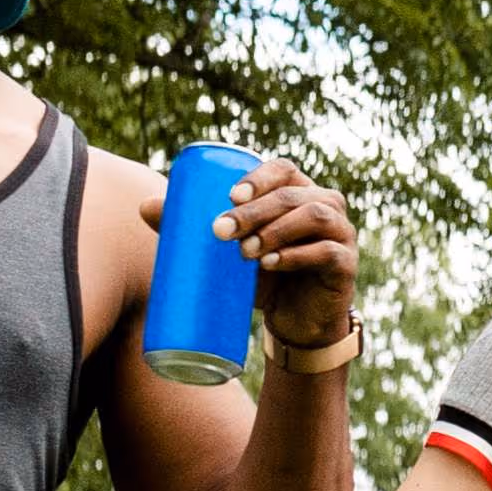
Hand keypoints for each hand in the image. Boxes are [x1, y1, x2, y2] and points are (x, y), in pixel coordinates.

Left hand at [209, 153, 360, 357]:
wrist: (297, 321)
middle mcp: (325, 205)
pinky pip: (327, 251)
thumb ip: (194, 228)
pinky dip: (297, 255)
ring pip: (313, 216)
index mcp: (298, 192)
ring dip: (276, 230)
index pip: (283, 169)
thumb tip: (145, 207)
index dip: (259, 178)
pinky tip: (272, 263)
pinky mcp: (346, 264)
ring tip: (245, 252)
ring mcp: (341, 233)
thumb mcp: (229, 251)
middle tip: (221, 231)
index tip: (229, 196)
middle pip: (293, 195)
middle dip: (255, 210)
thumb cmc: (263, 277)